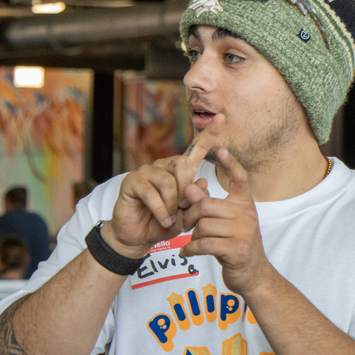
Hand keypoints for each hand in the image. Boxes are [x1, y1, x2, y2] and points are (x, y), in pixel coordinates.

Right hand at [106, 115, 223, 256]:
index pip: (196, 149)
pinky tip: (163, 220)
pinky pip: (152, 193)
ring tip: (170, 217)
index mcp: (180, 171)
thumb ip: (197, 200)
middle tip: (182, 209)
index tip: (221, 118)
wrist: (140, 236)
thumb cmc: (165, 222)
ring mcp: (147, 171)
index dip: (209, 135)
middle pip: (183, 165)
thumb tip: (203, 181)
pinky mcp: (132, 181)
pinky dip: (161, 210)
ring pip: (169, 181)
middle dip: (186, 191)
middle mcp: (164, 166)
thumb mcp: (188, 214)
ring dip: (173, 204)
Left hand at [179, 147, 271, 296]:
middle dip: (190, 215)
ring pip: (202, 225)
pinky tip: (186, 253)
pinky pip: (203, 244)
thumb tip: (190, 187)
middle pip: (206, 205)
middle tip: (186, 225)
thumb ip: (209, 205)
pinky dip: (190, 250)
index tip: (221, 149)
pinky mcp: (236, 250)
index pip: (240, 179)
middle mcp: (247, 215)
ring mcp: (243, 233)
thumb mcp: (225, 223)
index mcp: (245, 205)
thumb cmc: (236, 245)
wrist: (253, 275)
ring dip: (192, 236)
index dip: (231, 163)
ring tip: (193, 242)